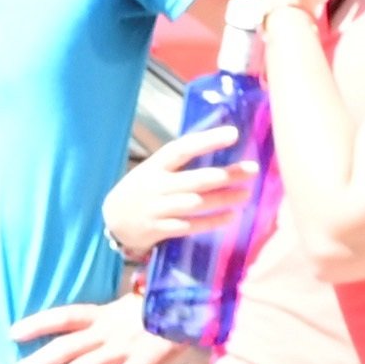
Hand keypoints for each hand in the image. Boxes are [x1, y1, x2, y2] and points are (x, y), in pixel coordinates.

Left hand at [9, 292, 195, 363]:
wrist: (201, 305)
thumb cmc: (167, 306)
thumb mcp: (133, 304)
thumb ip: (111, 317)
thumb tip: (88, 327)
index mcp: (106, 313)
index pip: (65, 316)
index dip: (38, 323)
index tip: (13, 333)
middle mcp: (110, 329)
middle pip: (66, 346)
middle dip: (38, 362)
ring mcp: (126, 347)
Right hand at [104, 137, 242, 260]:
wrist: (112, 220)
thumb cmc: (140, 189)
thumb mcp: (152, 169)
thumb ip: (178, 161)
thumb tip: (214, 143)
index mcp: (155, 166)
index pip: (183, 149)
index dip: (207, 141)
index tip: (233, 134)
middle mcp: (156, 187)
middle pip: (195, 179)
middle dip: (226, 174)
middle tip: (252, 169)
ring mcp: (157, 210)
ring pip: (195, 204)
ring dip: (222, 199)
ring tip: (246, 193)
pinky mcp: (160, 229)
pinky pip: (190, 226)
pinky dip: (211, 222)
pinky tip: (230, 216)